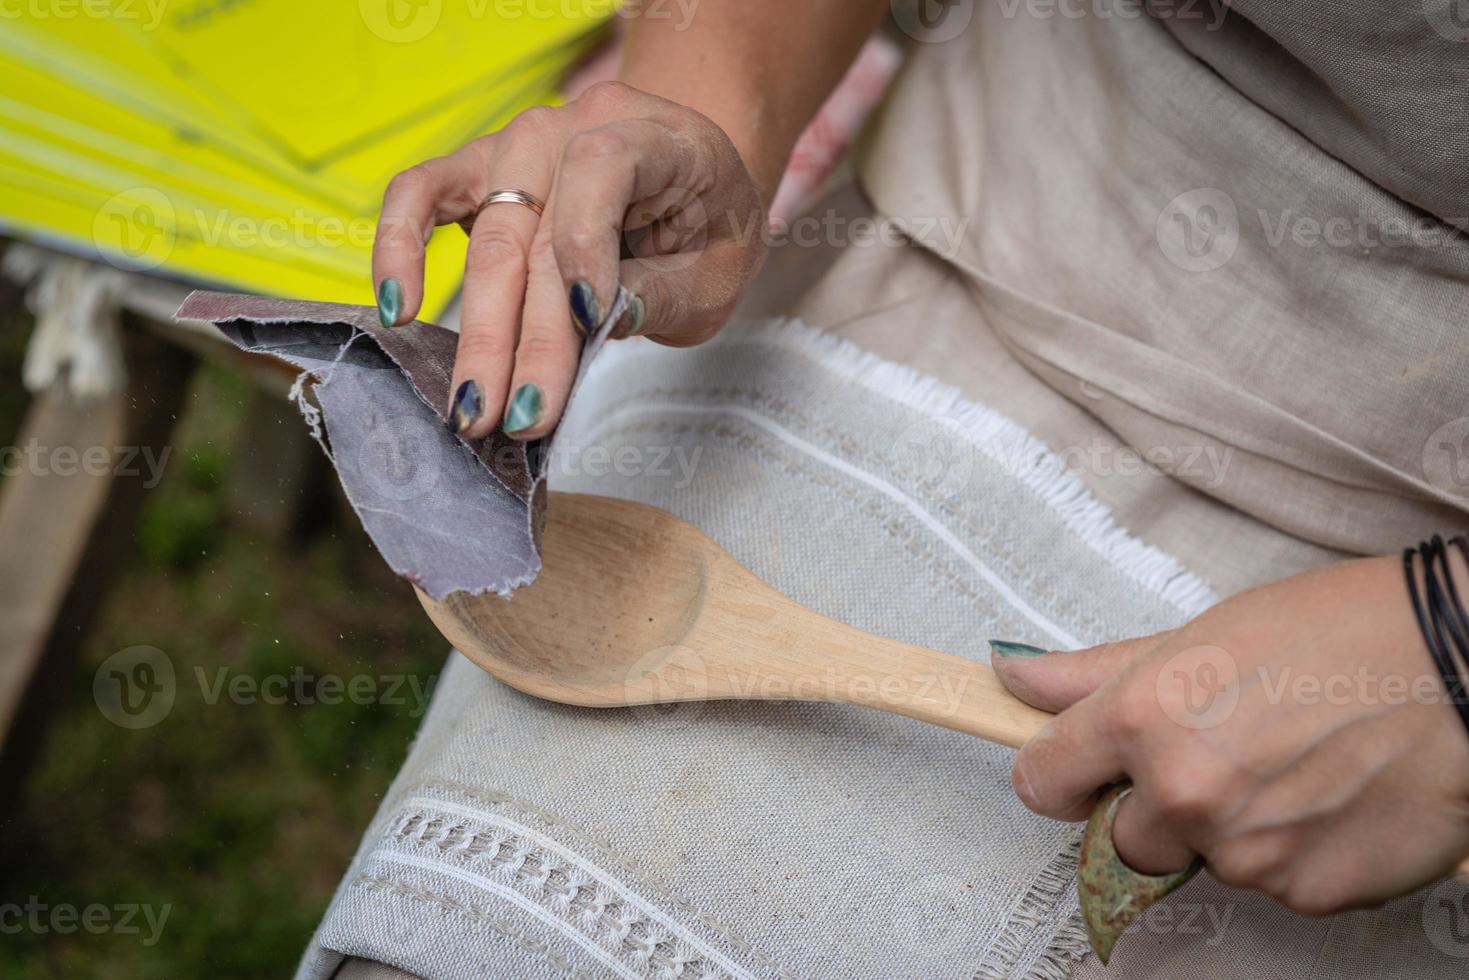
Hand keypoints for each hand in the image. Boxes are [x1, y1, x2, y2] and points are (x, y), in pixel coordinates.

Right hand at [372, 81, 767, 440]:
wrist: (686, 177)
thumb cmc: (707, 228)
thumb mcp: (716, 269)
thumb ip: (665, 289)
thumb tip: (600, 322)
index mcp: (651, 134)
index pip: (601, 170)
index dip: (587, 246)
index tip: (589, 322)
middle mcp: (573, 125)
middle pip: (536, 233)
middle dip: (525, 336)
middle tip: (518, 419)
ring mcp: (517, 143)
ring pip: (484, 237)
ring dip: (477, 329)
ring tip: (473, 406)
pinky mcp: (477, 170)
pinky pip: (420, 193)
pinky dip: (398, 246)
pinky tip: (399, 310)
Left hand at [994, 555, 1468, 914]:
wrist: (1464, 662)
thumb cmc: (1338, 630)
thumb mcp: (1202, 633)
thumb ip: (1097, 671)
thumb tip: (1014, 677)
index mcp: (1141, 718)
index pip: (1041, 781)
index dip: (1060, 773)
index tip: (1080, 768)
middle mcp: (1183, 793)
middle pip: (1124, 835)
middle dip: (1159, 804)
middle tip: (1226, 751)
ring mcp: (1246, 851)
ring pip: (1206, 859)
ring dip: (1233, 827)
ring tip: (1294, 765)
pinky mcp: (1308, 891)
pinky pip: (1274, 884)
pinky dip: (1295, 851)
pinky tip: (1332, 797)